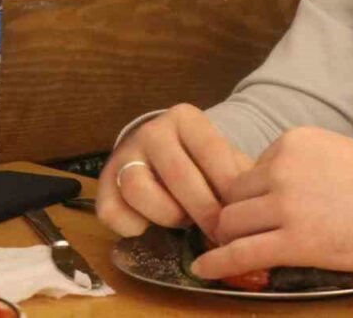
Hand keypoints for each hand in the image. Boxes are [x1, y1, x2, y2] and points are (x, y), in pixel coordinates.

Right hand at [97, 103, 252, 238]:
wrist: (158, 151)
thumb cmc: (199, 161)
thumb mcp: (220, 158)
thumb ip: (236, 175)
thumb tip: (251, 206)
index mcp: (186, 118)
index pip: (211, 151)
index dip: (228, 188)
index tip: (242, 213)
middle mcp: (151, 130)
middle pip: (178, 175)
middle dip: (203, 210)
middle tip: (219, 234)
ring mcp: (123, 155)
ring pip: (139, 189)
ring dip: (166, 214)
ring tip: (183, 222)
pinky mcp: (101, 183)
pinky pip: (112, 212)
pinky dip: (133, 226)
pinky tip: (151, 227)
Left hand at [190, 126, 352, 279]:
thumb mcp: (336, 154)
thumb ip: (301, 166)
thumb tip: (273, 192)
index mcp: (293, 141)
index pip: (252, 170)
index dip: (253, 195)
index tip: (261, 211)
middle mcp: (283, 168)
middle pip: (233, 196)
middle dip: (235, 217)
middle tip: (240, 234)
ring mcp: (287, 204)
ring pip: (231, 223)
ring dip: (229, 239)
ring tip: (230, 252)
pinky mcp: (295, 240)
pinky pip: (241, 253)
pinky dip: (218, 263)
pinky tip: (205, 270)